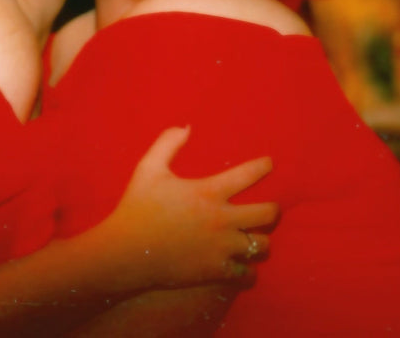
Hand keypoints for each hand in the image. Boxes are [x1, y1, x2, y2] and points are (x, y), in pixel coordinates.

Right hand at [98, 126, 276, 289]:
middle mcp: (222, 219)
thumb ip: (167, 143)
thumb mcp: (148, 169)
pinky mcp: (216, 270)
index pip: (248, 174)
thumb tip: (186, 127)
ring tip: (254, 237)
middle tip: (268, 208)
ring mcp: (221, 248)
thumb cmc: (137, 207)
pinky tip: (243, 265)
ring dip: (260, 239)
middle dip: (272, 209)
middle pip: (268, 213)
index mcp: (208, 192)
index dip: (263, 166)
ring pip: (262, 245)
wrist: (126, 252)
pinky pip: (247, 273)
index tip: (269, 164)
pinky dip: (248, 269)